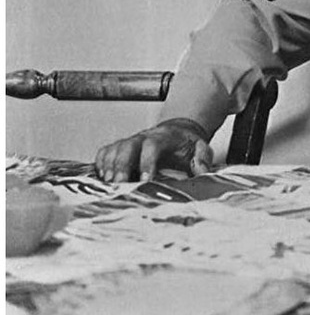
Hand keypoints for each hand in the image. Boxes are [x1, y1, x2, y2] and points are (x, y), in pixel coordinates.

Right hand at [94, 118, 213, 182]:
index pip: (152, 146)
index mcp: (164, 137)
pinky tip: (100, 177)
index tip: (146, 179)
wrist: (178, 131)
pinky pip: (106, 151)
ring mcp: (131, 141)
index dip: (147, 161)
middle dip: (122, 165)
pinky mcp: (121, 148)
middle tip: (119, 183)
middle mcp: (144, 137)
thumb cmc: (186, 143)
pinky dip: (100, 163)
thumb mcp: (200, 147)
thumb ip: (203, 157)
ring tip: (107, 183)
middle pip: (128, 145)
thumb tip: (201, 171)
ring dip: (108, 165)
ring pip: (115, 148)